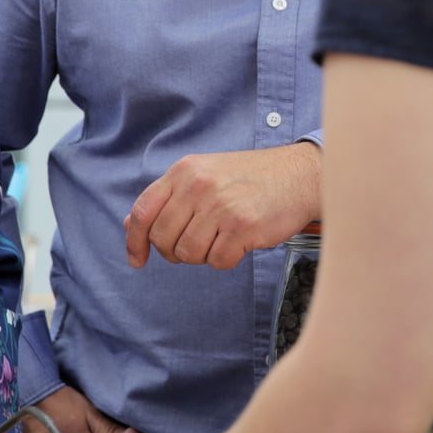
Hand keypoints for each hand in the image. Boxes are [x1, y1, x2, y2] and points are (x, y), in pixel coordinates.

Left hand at [125, 142, 318, 268]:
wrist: (300, 175)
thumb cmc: (252, 178)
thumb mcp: (205, 175)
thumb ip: (169, 198)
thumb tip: (132, 225)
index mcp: (185, 171)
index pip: (144, 211)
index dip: (135, 240)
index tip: (138, 259)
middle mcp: (199, 186)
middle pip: (164, 239)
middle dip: (176, 251)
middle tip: (199, 242)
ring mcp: (221, 206)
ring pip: (189, 254)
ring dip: (204, 255)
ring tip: (223, 237)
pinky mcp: (243, 227)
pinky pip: (218, 261)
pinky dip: (227, 258)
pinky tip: (241, 241)